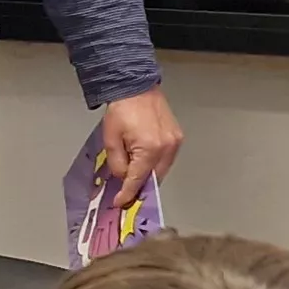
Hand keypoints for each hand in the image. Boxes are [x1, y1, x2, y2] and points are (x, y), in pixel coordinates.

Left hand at [96, 89, 183, 207]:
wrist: (136, 85)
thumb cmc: (121, 109)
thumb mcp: (110, 139)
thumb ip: (117, 164)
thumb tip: (123, 178)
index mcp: (149, 149)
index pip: (138, 180)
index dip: (128, 194)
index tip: (121, 203)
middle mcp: (167, 148)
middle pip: (154, 179)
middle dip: (139, 187)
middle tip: (126, 192)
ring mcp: (175, 143)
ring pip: (161, 170)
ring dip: (148, 176)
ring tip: (133, 176)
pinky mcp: (177, 137)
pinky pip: (166, 160)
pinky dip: (155, 165)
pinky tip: (144, 163)